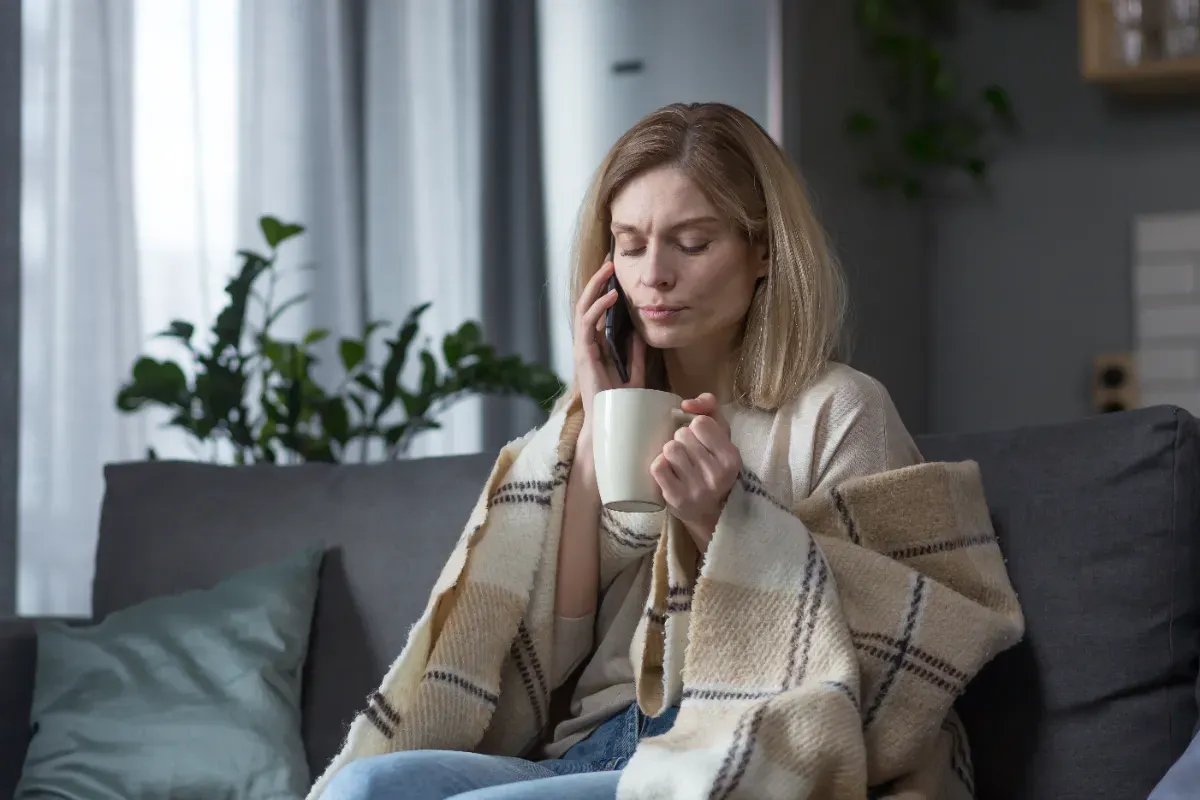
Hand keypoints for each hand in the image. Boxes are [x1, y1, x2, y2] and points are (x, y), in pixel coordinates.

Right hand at [574, 259, 646, 433]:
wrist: (610, 426)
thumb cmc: (621, 407)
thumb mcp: (634, 376)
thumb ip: (635, 356)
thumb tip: (640, 334)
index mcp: (596, 349)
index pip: (597, 313)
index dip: (604, 292)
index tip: (616, 275)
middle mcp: (586, 346)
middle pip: (588, 306)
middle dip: (597, 283)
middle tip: (610, 263)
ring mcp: (582, 349)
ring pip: (584, 310)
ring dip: (595, 288)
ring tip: (608, 271)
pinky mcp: (583, 354)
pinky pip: (588, 324)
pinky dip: (599, 308)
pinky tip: (611, 296)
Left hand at [651, 393, 740, 548]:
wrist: (710, 512)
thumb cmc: (713, 466)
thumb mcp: (721, 436)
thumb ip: (710, 409)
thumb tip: (687, 404)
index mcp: (731, 458)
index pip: (701, 423)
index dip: (696, 428)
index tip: (701, 440)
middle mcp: (717, 475)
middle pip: (682, 434)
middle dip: (682, 440)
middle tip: (689, 455)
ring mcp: (696, 489)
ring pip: (669, 448)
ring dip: (670, 453)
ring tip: (679, 463)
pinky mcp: (676, 499)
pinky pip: (658, 466)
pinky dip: (660, 466)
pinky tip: (669, 473)